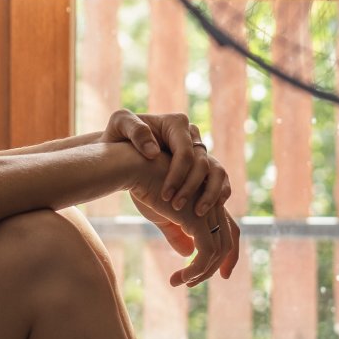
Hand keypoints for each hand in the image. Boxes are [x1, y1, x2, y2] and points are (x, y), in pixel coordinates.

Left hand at [102, 109, 232, 217]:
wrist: (120, 149)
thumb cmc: (118, 136)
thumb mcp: (119, 125)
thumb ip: (135, 131)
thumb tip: (154, 151)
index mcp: (176, 124)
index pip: (185, 152)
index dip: (178, 175)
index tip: (164, 195)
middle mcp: (192, 136)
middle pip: (203, 164)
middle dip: (190, 188)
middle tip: (175, 208)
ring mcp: (199, 151)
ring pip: (217, 171)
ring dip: (210, 194)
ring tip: (198, 213)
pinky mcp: (202, 166)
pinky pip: (220, 179)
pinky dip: (219, 193)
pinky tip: (207, 210)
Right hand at [133, 195, 240, 286]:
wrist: (136, 169)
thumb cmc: (146, 188)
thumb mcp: (162, 215)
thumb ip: (177, 233)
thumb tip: (187, 253)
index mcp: (207, 202)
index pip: (229, 231)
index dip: (228, 254)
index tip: (221, 274)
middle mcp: (212, 205)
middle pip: (227, 243)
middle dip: (217, 267)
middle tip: (192, 284)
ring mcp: (208, 211)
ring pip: (218, 250)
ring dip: (201, 272)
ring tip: (182, 282)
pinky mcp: (197, 219)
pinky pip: (206, 251)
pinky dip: (197, 268)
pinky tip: (181, 277)